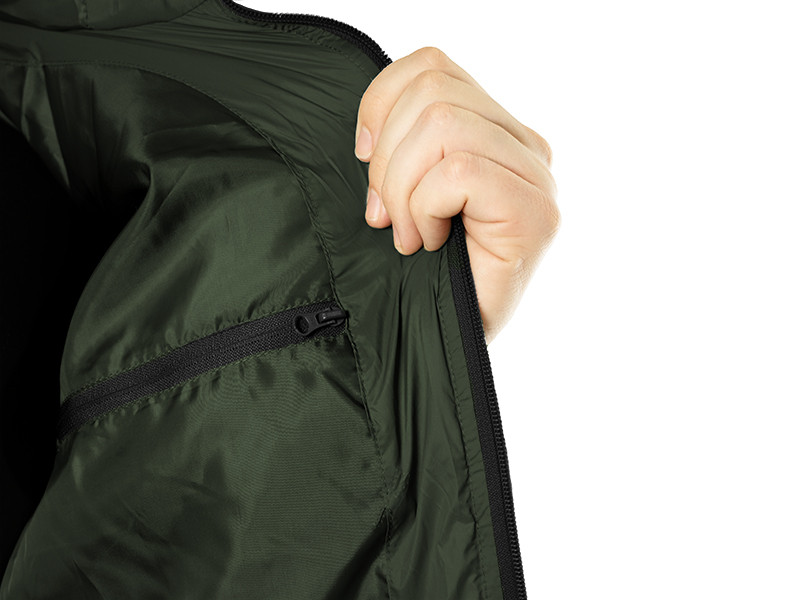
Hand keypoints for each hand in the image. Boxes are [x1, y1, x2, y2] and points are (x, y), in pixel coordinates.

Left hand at [354, 47, 559, 344]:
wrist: (447, 346)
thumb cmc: (424, 274)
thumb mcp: (401, 192)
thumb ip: (401, 143)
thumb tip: (370, 135)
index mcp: (494, 131)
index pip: (431, 66)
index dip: (380, 104)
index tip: (363, 160)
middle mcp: (524, 146)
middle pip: (432, 91)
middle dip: (386, 158)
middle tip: (385, 217)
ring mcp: (535, 176)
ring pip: (441, 125)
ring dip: (403, 190)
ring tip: (411, 236)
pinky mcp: (534, 209)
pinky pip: (457, 170)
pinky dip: (424, 208)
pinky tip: (431, 244)